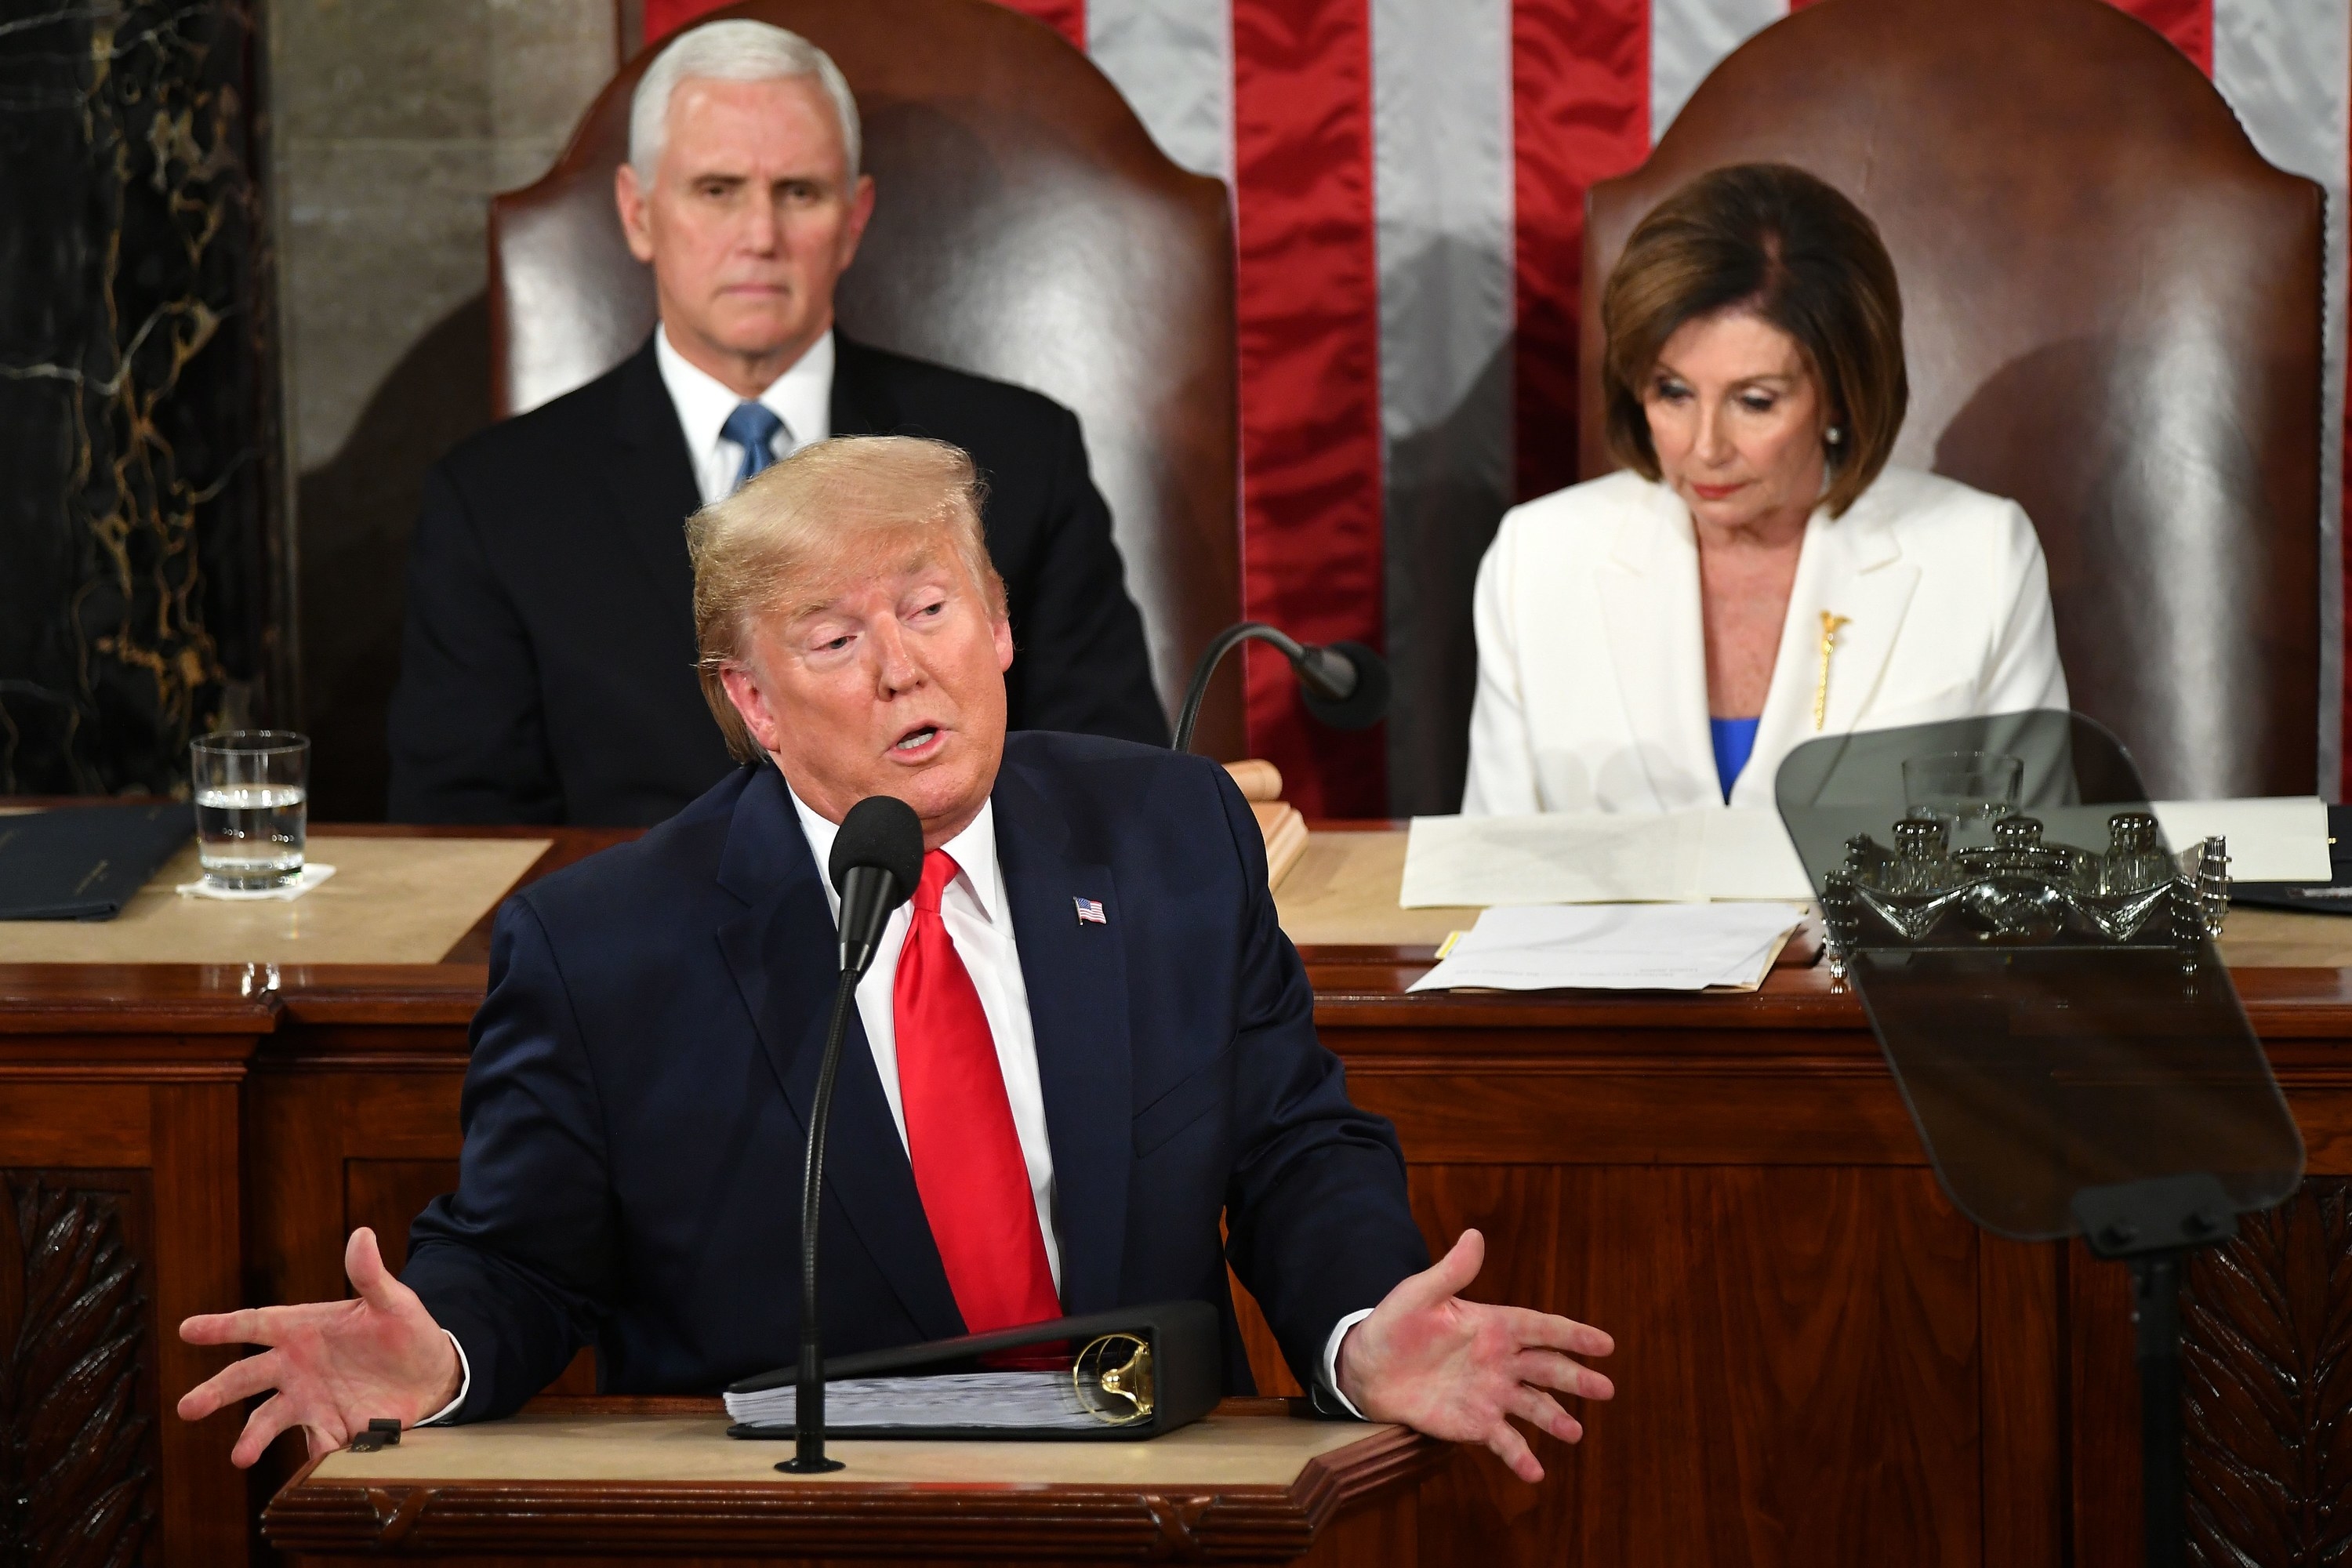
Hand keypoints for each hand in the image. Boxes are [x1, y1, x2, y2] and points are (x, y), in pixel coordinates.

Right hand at [177, 1228, 461, 1466]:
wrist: (432, 1375)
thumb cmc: (404, 1331)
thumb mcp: (393, 1302)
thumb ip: (371, 1275)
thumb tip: (362, 1235)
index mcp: (302, 1329)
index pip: (255, 1323)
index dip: (222, 1326)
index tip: (187, 1329)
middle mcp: (295, 1367)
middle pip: (246, 1378)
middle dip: (217, 1392)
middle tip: (188, 1407)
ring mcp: (309, 1400)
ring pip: (269, 1418)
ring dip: (253, 1437)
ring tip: (240, 1457)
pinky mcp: (330, 1428)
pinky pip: (314, 1444)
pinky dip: (312, 1453)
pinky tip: (313, 1462)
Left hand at [1335, 1229, 1613, 1482]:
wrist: (1367, 1368)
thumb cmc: (1395, 1325)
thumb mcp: (1420, 1294)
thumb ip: (1451, 1272)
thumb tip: (1474, 1235)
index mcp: (1494, 1326)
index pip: (1541, 1328)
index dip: (1573, 1335)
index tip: (1605, 1344)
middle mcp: (1501, 1361)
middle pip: (1547, 1368)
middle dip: (1577, 1378)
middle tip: (1606, 1389)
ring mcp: (1491, 1395)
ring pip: (1533, 1406)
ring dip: (1554, 1419)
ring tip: (1574, 1432)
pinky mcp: (1475, 1424)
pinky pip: (1504, 1441)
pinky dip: (1520, 1457)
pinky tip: (1535, 1472)